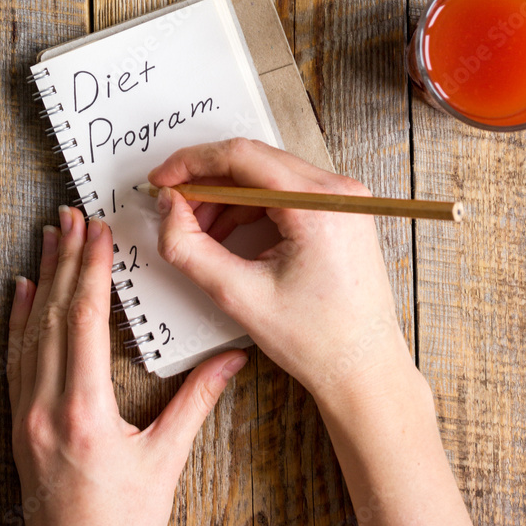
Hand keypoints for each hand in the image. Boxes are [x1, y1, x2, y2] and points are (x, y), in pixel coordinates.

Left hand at [7, 206, 246, 525]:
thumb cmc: (123, 525)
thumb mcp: (165, 461)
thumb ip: (197, 403)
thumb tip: (232, 357)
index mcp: (84, 410)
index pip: (84, 319)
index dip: (91, 268)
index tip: (97, 231)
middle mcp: (46, 407)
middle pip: (53, 314)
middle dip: (65, 259)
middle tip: (70, 216)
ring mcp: (26, 416)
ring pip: (30, 331)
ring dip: (41, 279)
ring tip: (48, 238)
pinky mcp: (20, 426)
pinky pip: (14, 360)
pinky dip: (18, 320)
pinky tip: (21, 292)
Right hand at [148, 139, 409, 399]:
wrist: (363, 369)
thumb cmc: (317, 340)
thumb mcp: (239, 295)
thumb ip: (190, 248)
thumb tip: (167, 209)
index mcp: (318, 205)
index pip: (241, 156)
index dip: (192, 163)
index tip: (162, 179)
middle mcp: (336, 192)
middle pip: (253, 161)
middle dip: (206, 182)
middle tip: (173, 207)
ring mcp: (343, 199)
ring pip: (266, 175)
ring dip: (226, 196)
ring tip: (198, 230)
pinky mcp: (339, 211)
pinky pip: (283, 192)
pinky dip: (249, 206)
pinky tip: (227, 234)